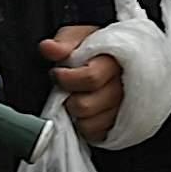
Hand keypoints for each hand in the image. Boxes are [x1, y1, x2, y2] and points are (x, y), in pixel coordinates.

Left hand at [39, 27, 124, 144]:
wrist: (117, 60)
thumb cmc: (95, 49)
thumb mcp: (79, 37)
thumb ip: (64, 42)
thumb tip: (47, 48)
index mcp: (114, 63)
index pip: (90, 78)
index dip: (66, 78)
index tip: (57, 73)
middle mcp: (123, 88)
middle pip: (85, 105)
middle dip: (69, 98)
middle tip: (67, 90)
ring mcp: (123, 109)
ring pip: (88, 123)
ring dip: (76, 113)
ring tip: (77, 99)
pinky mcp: (119, 125)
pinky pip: (94, 134)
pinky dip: (85, 125)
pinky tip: (85, 112)